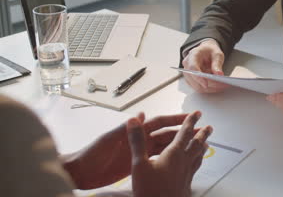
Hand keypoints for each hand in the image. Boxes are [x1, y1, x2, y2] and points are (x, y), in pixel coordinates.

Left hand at [62, 113, 193, 188]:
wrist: (80, 172)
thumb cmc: (91, 154)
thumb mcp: (109, 139)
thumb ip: (125, 128)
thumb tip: (141, 114)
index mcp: (134, 131)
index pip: (159, 122)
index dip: (175, 119)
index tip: (190, 116)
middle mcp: (138, 140)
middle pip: (166, 134)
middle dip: (182, 131)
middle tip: (199, 130)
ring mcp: (138, 152)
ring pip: (164, 146)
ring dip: (178, 144)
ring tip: (193, 144)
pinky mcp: (135, 165)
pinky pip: (156, 159)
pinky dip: (167, 158)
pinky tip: (176, 160)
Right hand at [128, 111, 212, 196]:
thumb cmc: (149, 191)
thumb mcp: (138, 164)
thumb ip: (137, 141)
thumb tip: (133, 120)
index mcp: (174, 154)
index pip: (185, 133)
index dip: (190, 121)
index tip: (197, 114)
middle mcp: (184, 163)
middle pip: (197, 144)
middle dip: (202, 134)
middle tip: (209, 127)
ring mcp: (186, 175)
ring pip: (198, 157)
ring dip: (203, 148)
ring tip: (207, 144)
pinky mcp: (186, 186)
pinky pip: (195, 169)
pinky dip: (197, 162)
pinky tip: (195, 167)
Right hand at [182, 39, 228, 92]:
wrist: (205, 52)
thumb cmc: (210, 51)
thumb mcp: (217, 54)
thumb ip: (217, 63)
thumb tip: (219, 74)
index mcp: (193, 55)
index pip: (192, 68)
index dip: (198, 77)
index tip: (206, 84)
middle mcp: (187, 65)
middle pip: (195, 80)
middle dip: (210, 84)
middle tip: (224, 85)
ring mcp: (188, 74)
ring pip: (197, 86)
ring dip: (211, 88)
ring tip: (223, 86)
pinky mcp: (192, 81)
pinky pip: (200, 88)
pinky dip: (210, 89)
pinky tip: (219, 87)